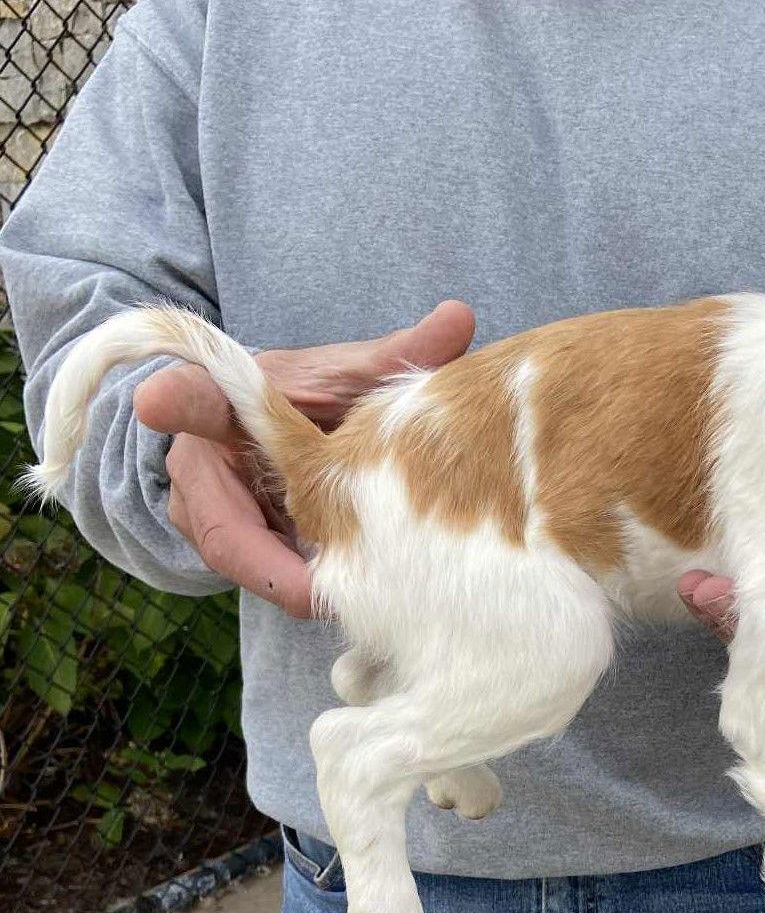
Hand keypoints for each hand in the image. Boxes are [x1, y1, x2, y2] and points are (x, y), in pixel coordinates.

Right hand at [133, 301, 475, 616]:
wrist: (278, 430)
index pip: (196, 395)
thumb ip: (399, 354)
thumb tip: (460, 316)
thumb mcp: (351, 374)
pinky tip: (354, 592)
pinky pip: (259, 574)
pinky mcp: (221, 544)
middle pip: (223, 527)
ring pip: (244, 561)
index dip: (177, 399)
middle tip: (322, 594)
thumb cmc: (312, 397)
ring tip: (355, 596)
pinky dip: (303, 584)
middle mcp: (198, 459)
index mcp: (221, 398)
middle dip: (275, 567)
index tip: (156, 400)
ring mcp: (200, 509)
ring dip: (295, 582)